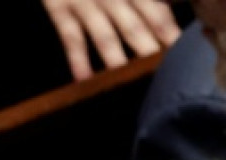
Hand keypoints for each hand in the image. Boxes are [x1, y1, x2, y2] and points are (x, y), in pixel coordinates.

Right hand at [41, 0, 180, 79]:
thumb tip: (164, 6)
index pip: (155, 11)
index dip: (166, 30)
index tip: (174, 49)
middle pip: (134, 26)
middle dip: (146, 49)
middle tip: (155, 70)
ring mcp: (85, 4)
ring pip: (105, 36)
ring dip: (115, 58)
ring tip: (124, 78)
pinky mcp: (60, 9)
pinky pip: (70, 37)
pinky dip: (77, 58)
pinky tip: (83, 78)